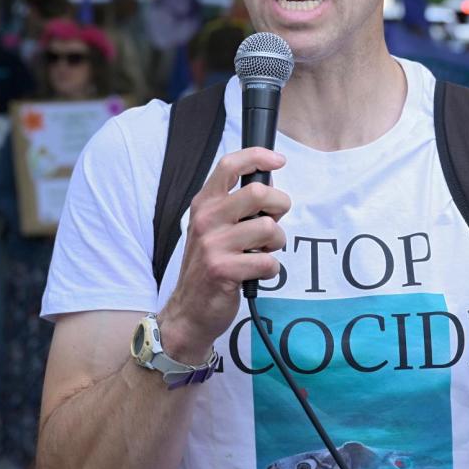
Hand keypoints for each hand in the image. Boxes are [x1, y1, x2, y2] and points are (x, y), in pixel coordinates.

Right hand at [159, 148, 289, 363]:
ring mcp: (213, 245)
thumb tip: (270, 183)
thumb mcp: (213, 228)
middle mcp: (206, 219)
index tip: (278, 161)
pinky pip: (269, 262)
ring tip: (262, 253)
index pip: (229, 165)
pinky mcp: (224, 270)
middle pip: (259, 193)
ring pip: (269, 228)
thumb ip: (235, 206)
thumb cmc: (209, 266)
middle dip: (279, 206)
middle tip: (273, 223)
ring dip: (276, 243)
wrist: (189, 311)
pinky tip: (255, 274)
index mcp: (204, 204)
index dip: (258, 157)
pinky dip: (271, 270)